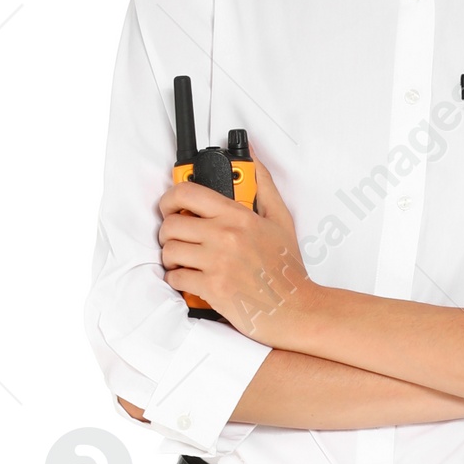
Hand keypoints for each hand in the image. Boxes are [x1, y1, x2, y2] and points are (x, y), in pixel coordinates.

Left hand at [158, 159, 309, 339]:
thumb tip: (251, 155)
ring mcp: (217, 262)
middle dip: (168, 232)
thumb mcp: (281, 218)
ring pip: (169, 251)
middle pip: (171, 224)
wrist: (295, 308)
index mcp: (238, 215)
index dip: (169, 198)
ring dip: (171, 258)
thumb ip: (262, 184)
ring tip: (183, 260)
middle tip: (178, 238)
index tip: (170, 206)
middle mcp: (225, 236)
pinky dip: (177, 280)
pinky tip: (190, 279)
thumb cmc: (286, 267)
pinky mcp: (212, 288)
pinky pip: (176, 278)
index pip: (187, 192)